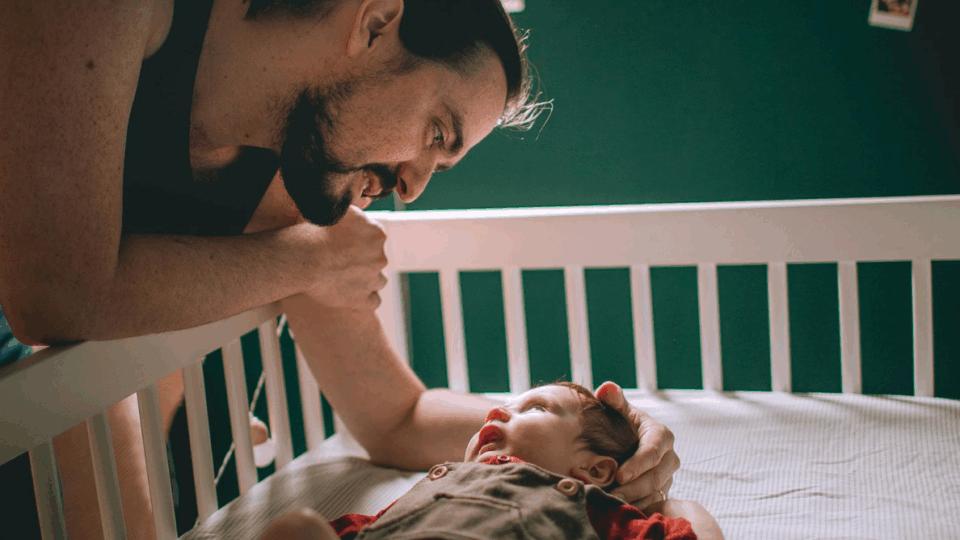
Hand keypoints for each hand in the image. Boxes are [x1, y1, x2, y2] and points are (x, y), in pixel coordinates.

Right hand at [302, 206, 387, 309]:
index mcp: (377, 233)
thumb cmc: (312, 232)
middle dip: (362, 261)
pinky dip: (363, 299)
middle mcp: (380, 257)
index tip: (345, 245)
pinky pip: (372, 301)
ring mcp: (373, 280)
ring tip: (343, 278)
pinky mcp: (363, 300)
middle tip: (340, 261)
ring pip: (377, 280)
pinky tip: (350, 294)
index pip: (374, 239)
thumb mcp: (336, 212)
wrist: (302, 258)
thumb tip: (359, 204)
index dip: (359, 242)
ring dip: (365, 279)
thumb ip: (353, 212)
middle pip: (376, 259)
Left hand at [596, 381, 679, 508]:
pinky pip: (653, 503)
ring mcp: (668, 476)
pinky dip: (637, 506)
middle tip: (612, 494)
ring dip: (634, 499)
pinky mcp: (662, 491)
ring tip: (612, 503)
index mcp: (661, 435)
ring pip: (655, 492)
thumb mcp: (618, 409)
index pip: (653, 451)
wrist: (626, 440)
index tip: (620, 474)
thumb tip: (607, 388)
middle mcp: (670, 457)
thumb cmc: (621, 422)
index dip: (638, 464)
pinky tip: (620, 508)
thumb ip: (613, 399)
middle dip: (634, 487)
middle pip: (655, 476)